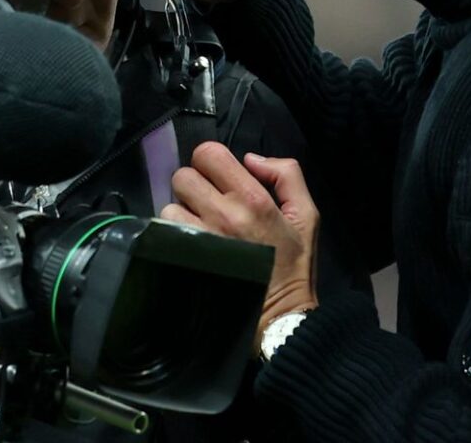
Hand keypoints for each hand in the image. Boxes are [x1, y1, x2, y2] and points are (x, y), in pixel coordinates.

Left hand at [160, 142, 318, 339]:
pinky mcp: (186, 260)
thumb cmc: (294, 265)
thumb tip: (250, 158)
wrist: (280, 317)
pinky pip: (164, 234)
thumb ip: (286, 174)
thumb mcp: (306, 215)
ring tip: (199, 227)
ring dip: (181, 213)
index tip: (218, 176)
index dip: (210, 161)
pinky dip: (173, 236)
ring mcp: (200, 239)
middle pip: (182, 176)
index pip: (207, 153)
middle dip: (193, 185)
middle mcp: (222, 214)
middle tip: (207, 203)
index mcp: (252, 198)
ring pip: (169, 206)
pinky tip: (191, 246)